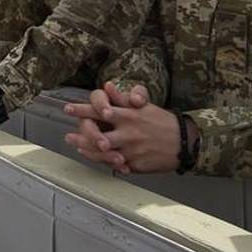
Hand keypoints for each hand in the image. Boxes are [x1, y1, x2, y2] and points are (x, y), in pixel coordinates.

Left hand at [64, 84, 181, 173]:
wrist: (184, 142)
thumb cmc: (161, 121)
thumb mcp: (143, 106)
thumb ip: (122, 98)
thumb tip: (107, 86)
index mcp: (128, 116)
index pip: (100, 111)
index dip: (82, 110)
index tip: (67, 109)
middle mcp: (127, 134)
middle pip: (97, 136)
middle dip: (81, 136)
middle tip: (69, 137)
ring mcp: (131, 151)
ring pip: (104, 154)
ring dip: (89, 151)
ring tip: (79, 148)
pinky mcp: (135, 165)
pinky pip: (116, 166)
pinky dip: (105, 163)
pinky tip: (98, 159)